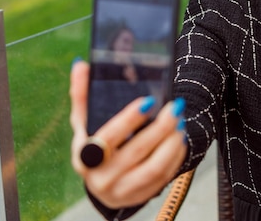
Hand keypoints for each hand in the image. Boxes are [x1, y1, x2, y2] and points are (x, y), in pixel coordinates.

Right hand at [69, 60, 186, 207]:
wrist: (103, 182)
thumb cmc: (95, 144)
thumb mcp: (85, 123)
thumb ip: (83, 95)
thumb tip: (81, 64)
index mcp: (85, 156)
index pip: (107, 137)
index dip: (128, 119)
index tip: (148, 101)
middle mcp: (101, 178)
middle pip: (136, 151)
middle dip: (160, 127)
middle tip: (175, 107)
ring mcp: (122, 191)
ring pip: (154, 168)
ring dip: (171, 143)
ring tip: (180, 123)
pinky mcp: (140, 197)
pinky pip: (163, 178)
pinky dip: (175, 157)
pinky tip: (179, 139)